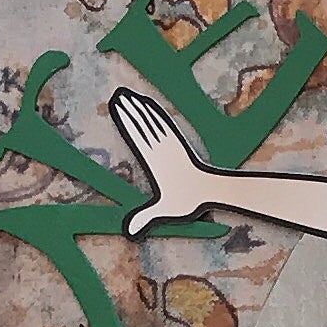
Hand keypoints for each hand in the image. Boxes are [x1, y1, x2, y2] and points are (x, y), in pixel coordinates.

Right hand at [110, 88, 218, 240]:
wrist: (209, 190)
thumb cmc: (188, 201)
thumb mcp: (164, 211)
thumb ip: (145, 218)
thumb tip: (129, 232)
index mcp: (155, 160)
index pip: (137, 135)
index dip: (127, 120)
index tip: (117, 106)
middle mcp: (162, 148)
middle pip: (143, 124)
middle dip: (131, 109)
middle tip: (118, 93)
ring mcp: (170, 144)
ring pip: (153, 121)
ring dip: (142, 108)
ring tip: (130, 95)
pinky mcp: (178, 143)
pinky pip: (164, 124)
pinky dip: (156, 114)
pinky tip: (150, 106)